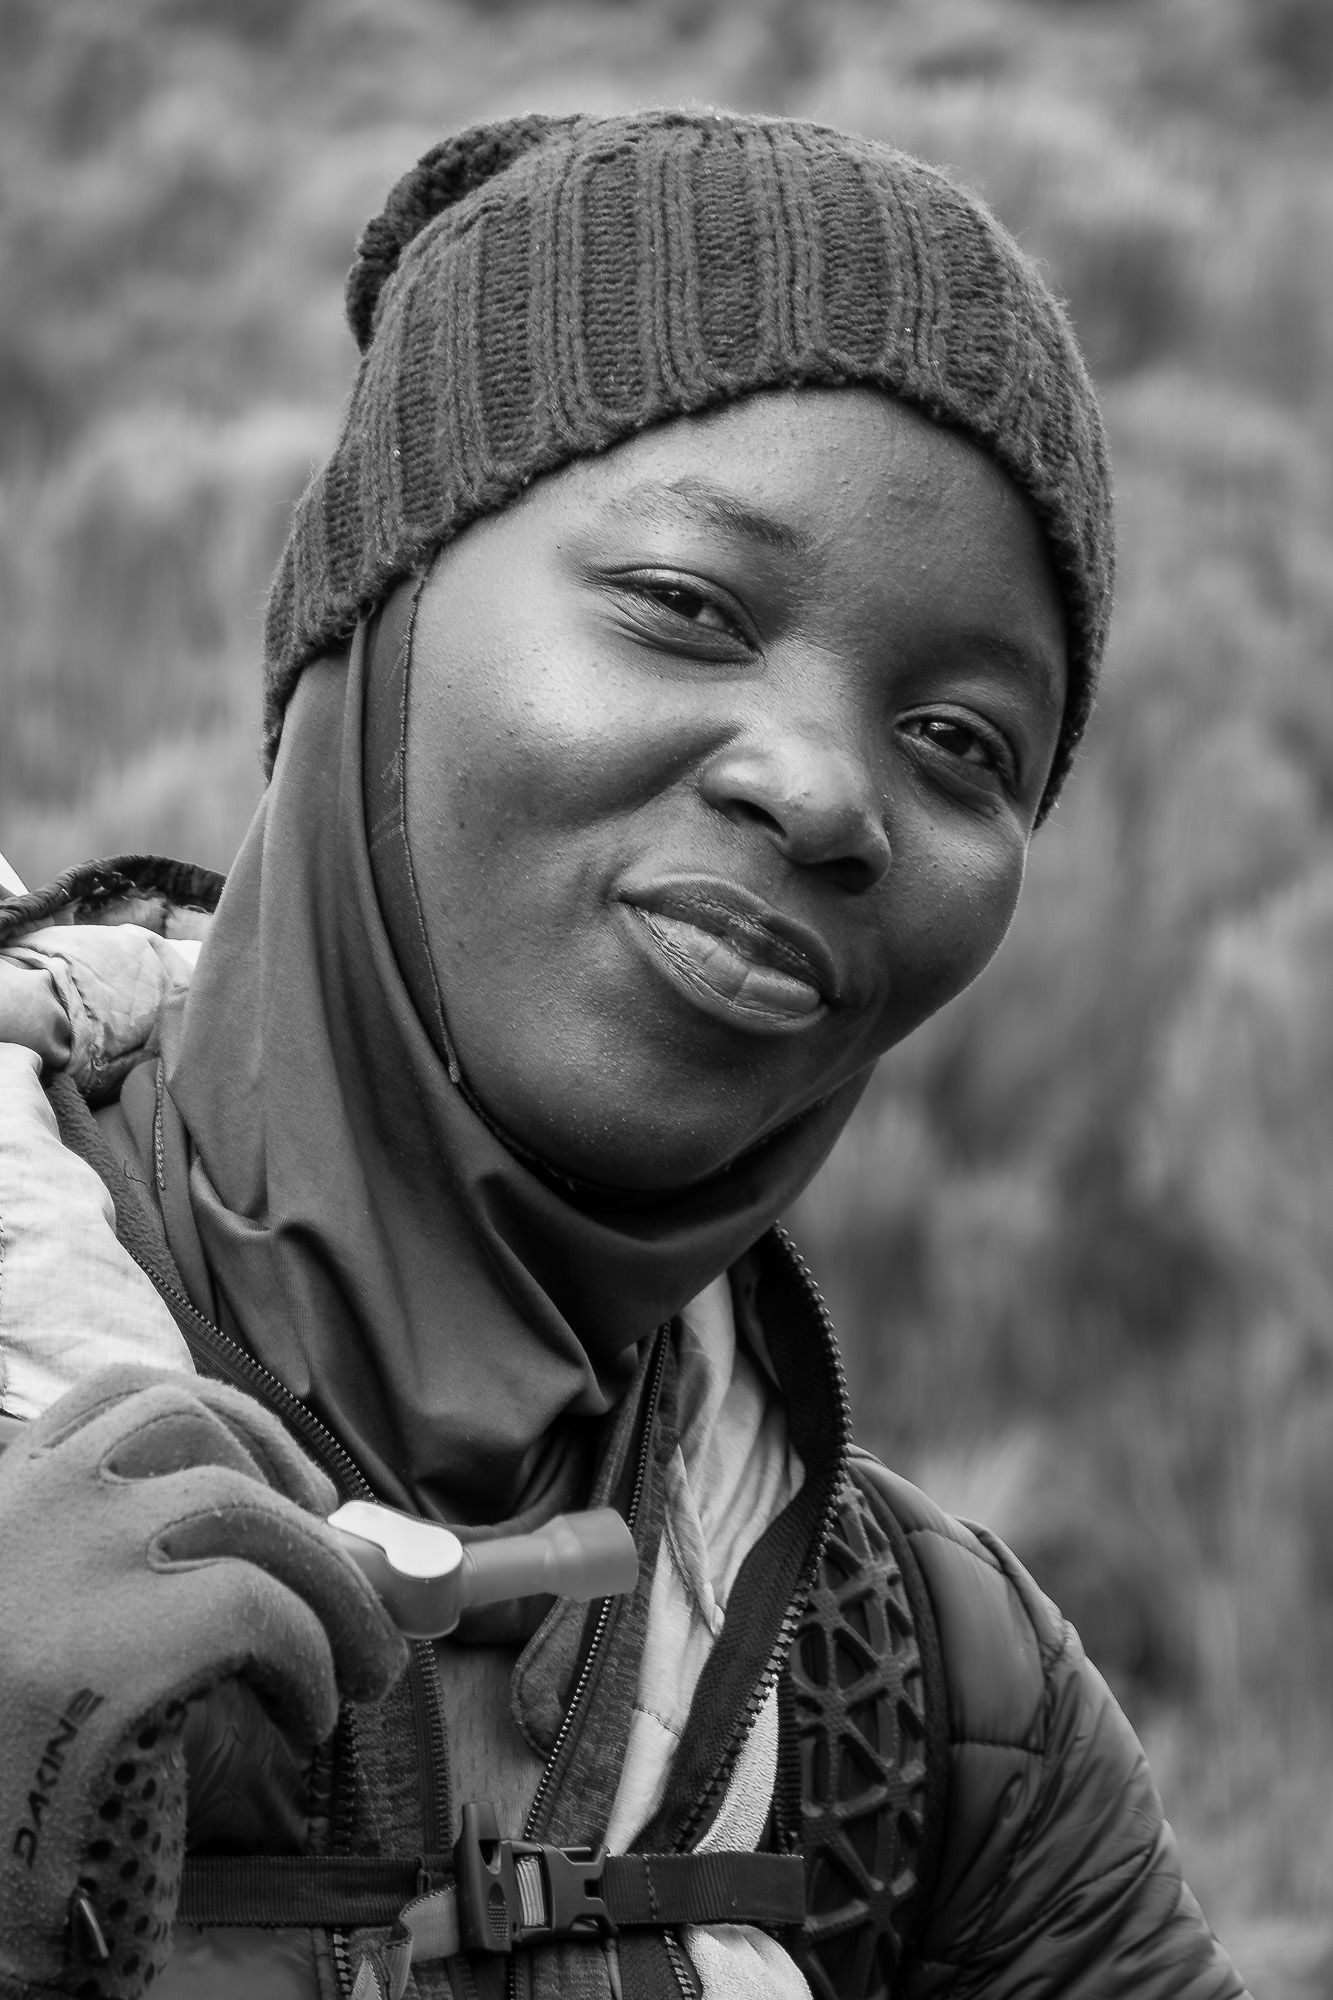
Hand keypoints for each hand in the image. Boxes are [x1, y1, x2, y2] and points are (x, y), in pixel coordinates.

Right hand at [0, 1365, 406, 1996]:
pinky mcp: (116, 1644)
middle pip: (197, 1428)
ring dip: (335, 1589)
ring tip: (357, 1668)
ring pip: (249, 1510)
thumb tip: (322, 1533)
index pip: (122, 1394)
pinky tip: (304, 1716)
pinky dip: (316, 1659)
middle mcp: (28, 1510)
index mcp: (7, 1500)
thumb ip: (143, 1560)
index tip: (292, 1483)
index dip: (231, 1421)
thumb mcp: (64, 1626)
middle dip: (294, 1492)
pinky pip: (267, 1610)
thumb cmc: (34, 1770)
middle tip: (345, 1578)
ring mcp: (68, 1566)